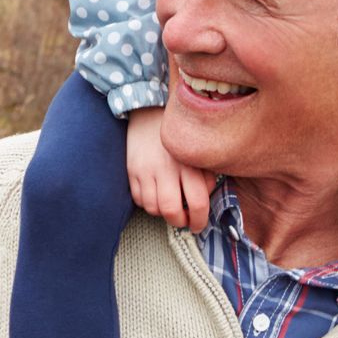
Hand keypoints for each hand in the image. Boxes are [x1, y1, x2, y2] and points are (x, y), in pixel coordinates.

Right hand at [126, 106, 212, 231]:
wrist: (148, 111)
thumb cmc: (178, 134)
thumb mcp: (197, 151)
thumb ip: (206, 176)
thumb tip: (205, 199)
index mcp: (188, 163)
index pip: (198, 202)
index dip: (200, 220)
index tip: (199, 225)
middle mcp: (167, 168)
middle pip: (172, 210)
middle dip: (179, 222)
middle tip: (183, 221)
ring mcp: (146, 170)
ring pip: (153, 208)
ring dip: (161, 213)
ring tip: (167, 206)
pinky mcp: (131, 170)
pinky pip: (138, 199)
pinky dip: (146, 203)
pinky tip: (153, 194)